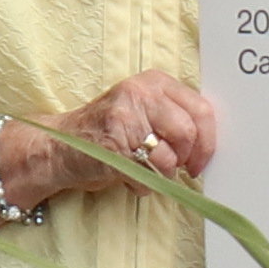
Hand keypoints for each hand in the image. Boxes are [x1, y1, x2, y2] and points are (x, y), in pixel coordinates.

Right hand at [60, 71, 220, 188]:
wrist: (59, 146)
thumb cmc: (107, 132)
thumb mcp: (143, 110)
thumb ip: (174, 116)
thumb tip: (209, 142)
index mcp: (155, 82)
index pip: (201, 110)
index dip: (207, 142)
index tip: (201, 160)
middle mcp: (141, 93)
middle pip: (188, 133)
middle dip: (186, 160)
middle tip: (176, 169)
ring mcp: (126, 116)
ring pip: (169, 158)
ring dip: (161, 175)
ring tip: (142, 170)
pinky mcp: (114, 143)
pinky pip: (147, 174)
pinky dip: (142, 184)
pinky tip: (127, 176)